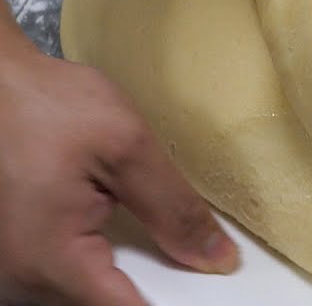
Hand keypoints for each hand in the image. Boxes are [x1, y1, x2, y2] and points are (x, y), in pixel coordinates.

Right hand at [0, 46, 238, 305]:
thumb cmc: (43, 103)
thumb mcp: (127, 148)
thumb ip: (174, 209)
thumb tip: (215, 257)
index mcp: (48, 259)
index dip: (177, 297)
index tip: (207, 281)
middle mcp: (19, 277)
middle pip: (106, 302)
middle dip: (152, 279)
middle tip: (185, 243)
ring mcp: (13, 269)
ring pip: (86, 291)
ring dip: (121, 267)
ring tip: (129, 215)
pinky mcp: (16, 254)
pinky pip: (66, 272)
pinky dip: (97, 255)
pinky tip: (110, 221)